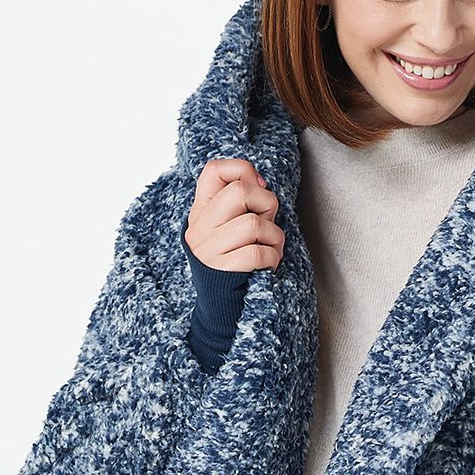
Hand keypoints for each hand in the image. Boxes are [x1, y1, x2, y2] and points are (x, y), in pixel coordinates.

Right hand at [186, 159, 284, 273]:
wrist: (218, 304)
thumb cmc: (231, 260)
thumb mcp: (227, 226)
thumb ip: (239, 203)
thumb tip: (261, 183)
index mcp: (200, 211)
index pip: (213, 170)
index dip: (242, 170)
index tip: (258, 187)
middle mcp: (199, 228)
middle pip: (239, 192)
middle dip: (266, 203)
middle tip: (268, 221)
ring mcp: (208, 250)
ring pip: (253, 223)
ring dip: (274, 235)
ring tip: (272, 246)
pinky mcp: (222, 271)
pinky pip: (257, 253)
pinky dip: (272, 257)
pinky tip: (269, 263)